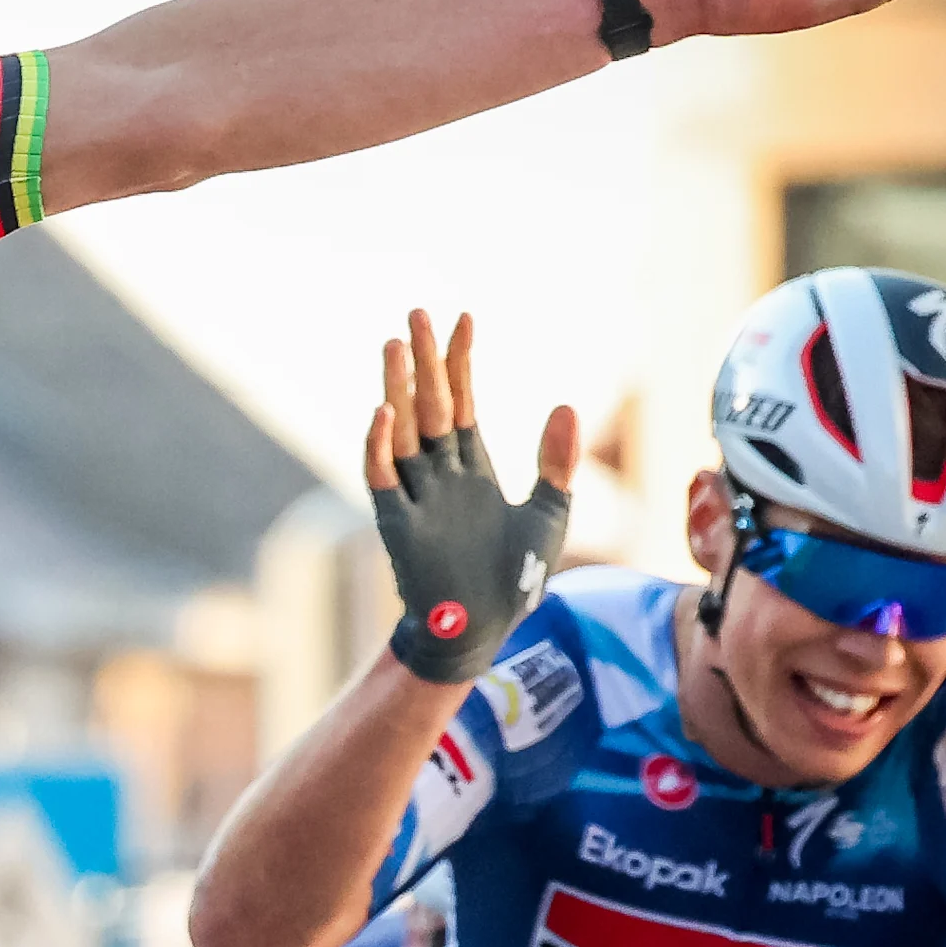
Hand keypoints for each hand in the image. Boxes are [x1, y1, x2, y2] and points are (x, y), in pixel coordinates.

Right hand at [365, 310, 577, 684]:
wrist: (482, 631)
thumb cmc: (513, 580)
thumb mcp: (549, 514)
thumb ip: (556, 461)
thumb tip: (565, 404)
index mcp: (472, 468)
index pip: (463, 402)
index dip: (461, 363)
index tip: (463, 320)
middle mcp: (440, 475)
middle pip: (428, 406)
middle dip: (422, 362)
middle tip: (416, 315)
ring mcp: (417, 497)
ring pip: (402, 432)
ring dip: (396, 390)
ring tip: (394, 346)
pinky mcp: (399, 525)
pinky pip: (384, 479)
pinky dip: (380, 448)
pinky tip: (383, 414)